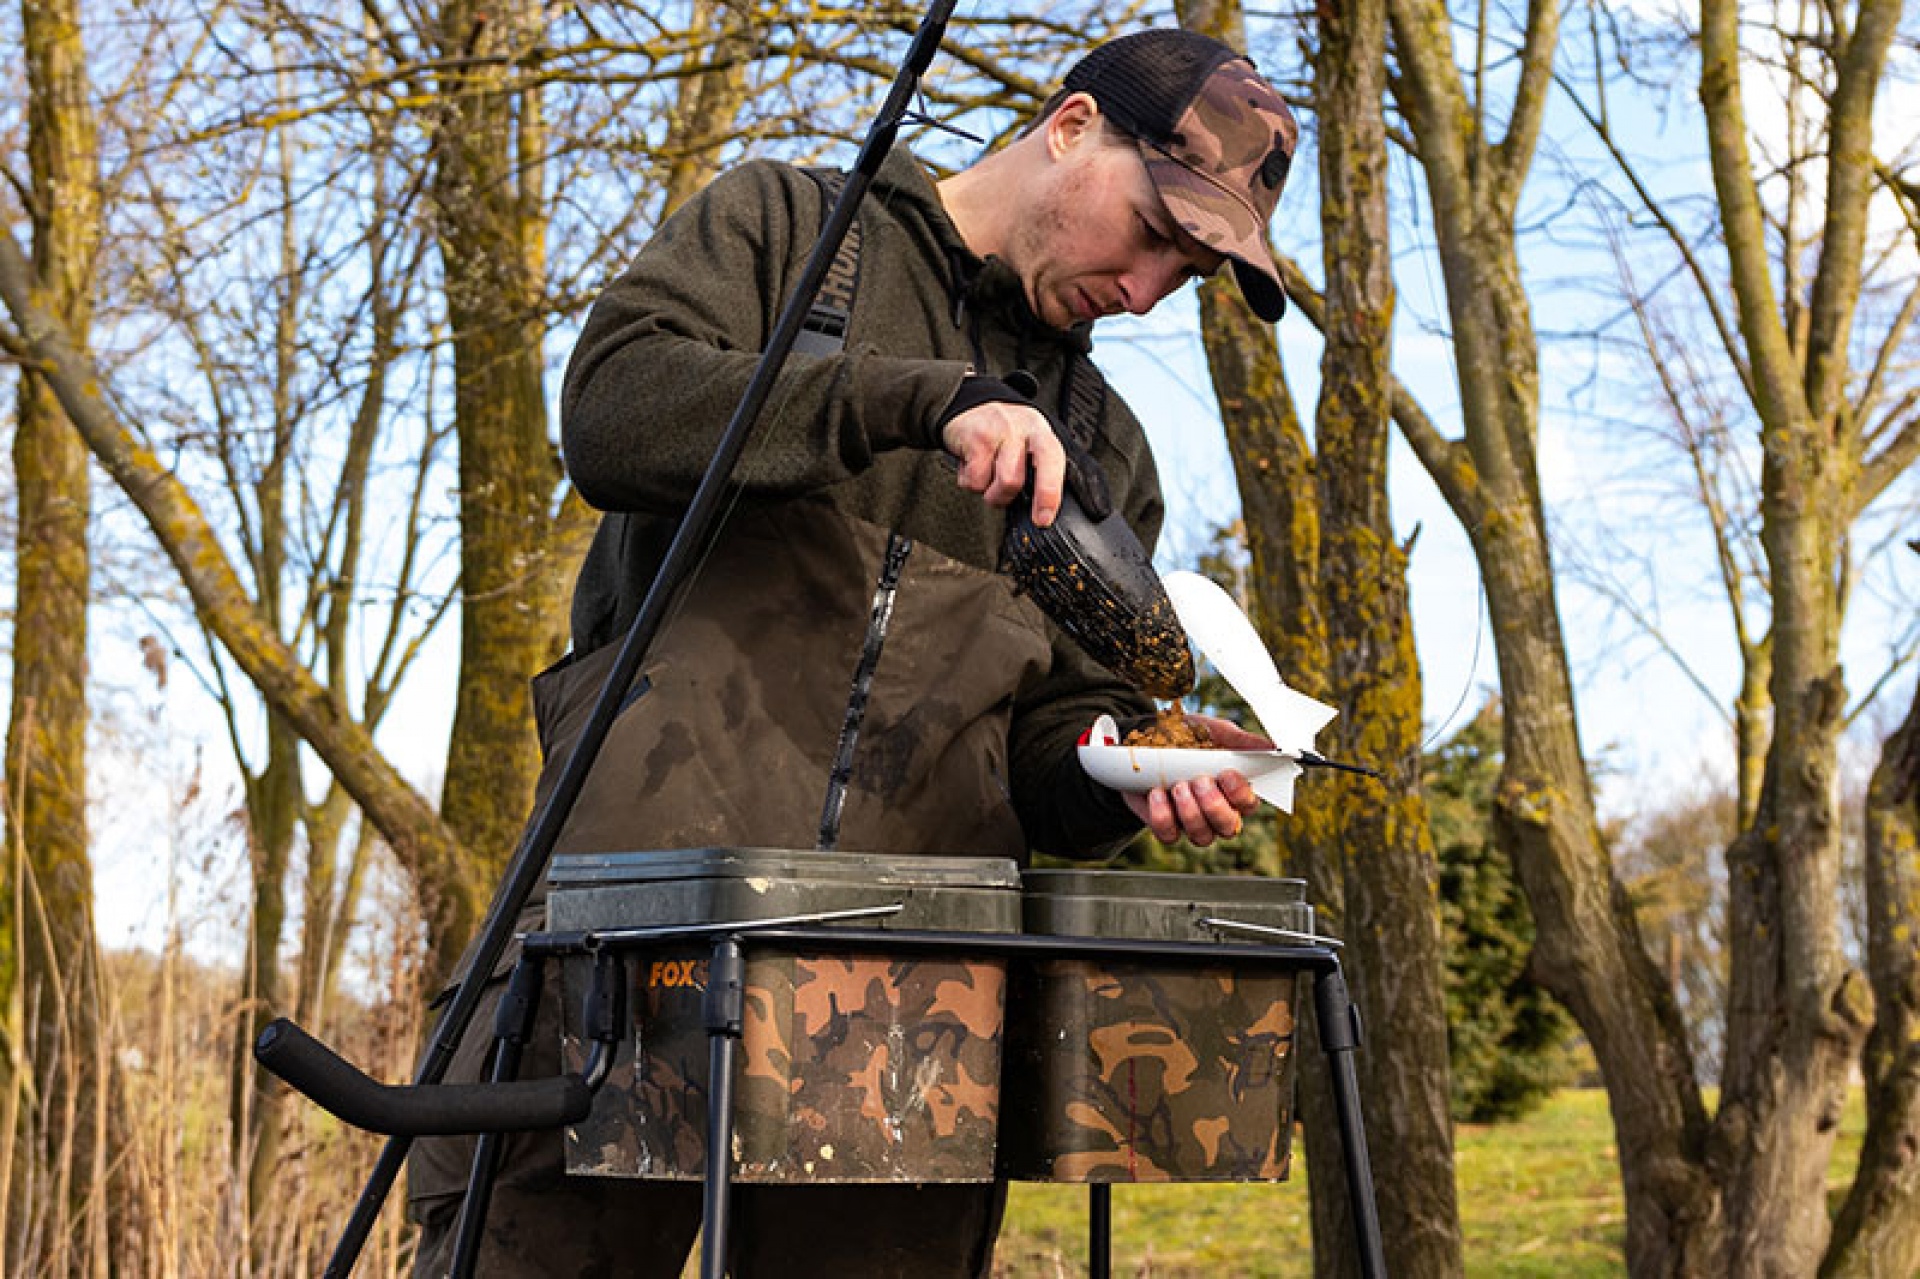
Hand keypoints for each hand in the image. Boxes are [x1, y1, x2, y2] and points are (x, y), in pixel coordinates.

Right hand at [941, 401, 1066, 525]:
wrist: (969, 403)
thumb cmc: (1004, 431)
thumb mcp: (1030, 441)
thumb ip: (1041, 467)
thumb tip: (1047, 507)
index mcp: (1041, 433)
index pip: (1053, 460)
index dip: (1050, 493)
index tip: (1044, 518)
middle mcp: (1021, 430)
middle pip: (1019, 476)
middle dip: (1026, 499)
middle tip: (1035, 517)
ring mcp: (997, 433)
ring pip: (1001, 483)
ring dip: (995, 495)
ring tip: (992, 483)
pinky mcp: (974, 439)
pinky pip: (974, 480)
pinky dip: (972, 483)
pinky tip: (974, 468)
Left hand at [1121, 714, 1268, 845]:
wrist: (1144, 739)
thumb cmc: (1187, 737)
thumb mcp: (1214, 731)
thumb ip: (1242, 741)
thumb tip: (1273, 747)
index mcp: (1234, 790)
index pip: (1249, 804)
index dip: (1241, 794)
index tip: (1227, 773)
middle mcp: (1216, 812)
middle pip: (1229, 827)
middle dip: (1214, 805)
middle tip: (1199, 781)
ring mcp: (1191, 823)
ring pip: (1202, 836)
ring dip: (1190, 811)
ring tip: (1178, 785)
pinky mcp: (1165, 826)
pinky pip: (1169, 835)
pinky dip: (1162, 816)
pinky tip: (1157, 793)